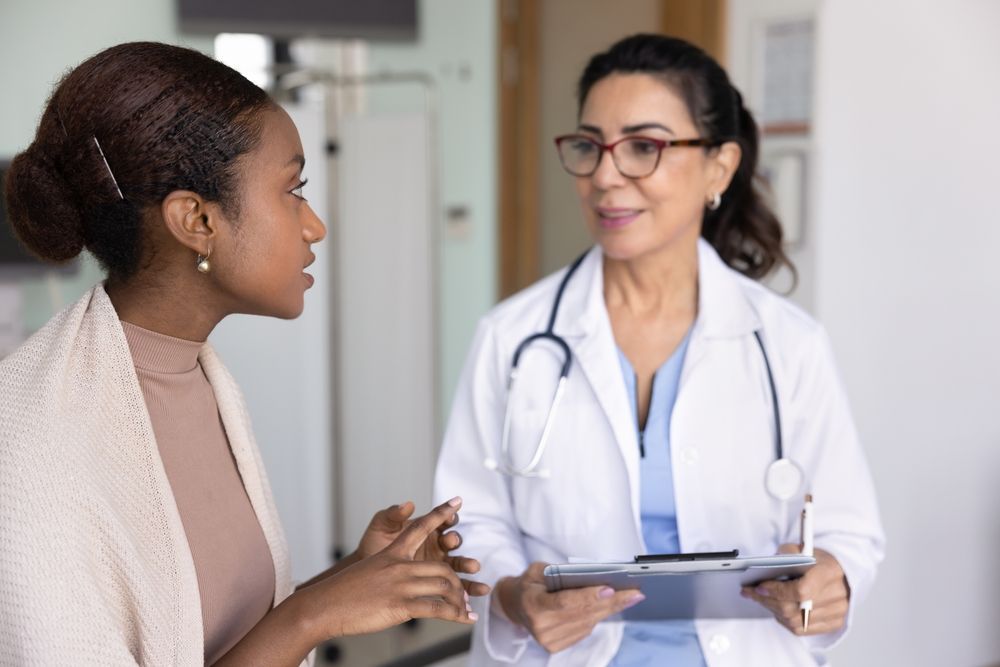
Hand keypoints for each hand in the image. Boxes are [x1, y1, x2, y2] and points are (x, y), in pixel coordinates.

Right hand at [301, 498, 481, 638]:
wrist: (325, 605)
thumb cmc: (345, 589)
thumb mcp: (370, 565)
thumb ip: (390, 555)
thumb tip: (405, 528)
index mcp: (393, 553)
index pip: (421, 526)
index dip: (441, 513)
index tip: (457, 500)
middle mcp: (400, 565)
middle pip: (443, 564)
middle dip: (461, 576)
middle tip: (469, 587)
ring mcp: (401, 584)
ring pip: (445, 585)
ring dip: (461, 598)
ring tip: (468, 608)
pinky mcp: (401, 604)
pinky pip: (438, 608)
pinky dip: (456, 614)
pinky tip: (465, 618)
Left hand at [356, 499, 489, 596]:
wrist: (364, 575)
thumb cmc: (372, 547)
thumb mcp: (380, 528)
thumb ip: (392, 515)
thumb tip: (407, 505)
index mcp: (423, 529)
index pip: (439, 519)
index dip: (447, 514)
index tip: (453, 510)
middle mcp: (434, 545)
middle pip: (451, 540)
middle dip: (454, 540)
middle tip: (451, 541)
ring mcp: (437, 565)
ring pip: (458, 564)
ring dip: (467, 564)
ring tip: (473, 567)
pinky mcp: (438, 584)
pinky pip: (457, 586)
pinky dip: (470, 588)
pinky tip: (478, 590)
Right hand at [496, 562, 644, 653]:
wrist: (515, 605)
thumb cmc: (530, 582)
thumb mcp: (537, 569)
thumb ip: (560, 572)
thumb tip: (592, 575)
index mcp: (532, 604)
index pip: (565, 602)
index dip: (589, 596)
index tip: (610, 588)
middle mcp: (540, 627)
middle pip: (583, 614)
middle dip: (611, 602)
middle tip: (635, 593)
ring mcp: (549, 640)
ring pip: (588, 623)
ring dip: (610, 610)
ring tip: (630, 597)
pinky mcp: (556, 646)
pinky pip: (585, 630)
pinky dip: (598, 616)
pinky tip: (611, 605)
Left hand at [740, 545, 849, 635]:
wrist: (842, 571)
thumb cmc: (819, 560)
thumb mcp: (801, 548)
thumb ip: (784, 556)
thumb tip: (763, 571)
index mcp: (829, 573)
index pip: (800, 591)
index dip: (776, 591)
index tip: (759, 586)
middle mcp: (837, 596)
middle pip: (793, 609)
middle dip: (767, 600)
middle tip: (750, 592)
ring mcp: (837, 612)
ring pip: (794, 621)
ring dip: (773, 610)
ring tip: (761, 599)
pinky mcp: (834, 623)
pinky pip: (802, 629)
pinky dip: (785, 620)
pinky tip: (777, 609)